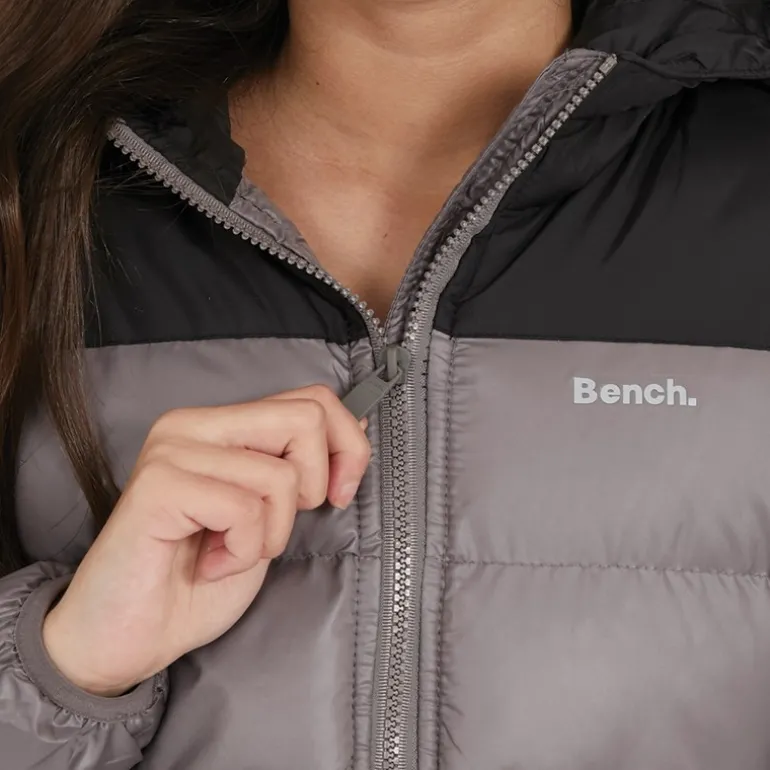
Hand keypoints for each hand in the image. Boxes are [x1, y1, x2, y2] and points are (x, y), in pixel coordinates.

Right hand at [42, 385, 369, 696]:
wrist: (131, 637)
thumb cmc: (198, 579)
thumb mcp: (269, 516)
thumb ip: (299, 468)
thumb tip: (357, 426)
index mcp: (220, 424)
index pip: (311, 398)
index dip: (346, 445)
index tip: (338, 494)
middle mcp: (193, 424)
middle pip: (305, 418)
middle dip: (314, 485)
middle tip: (275, 528)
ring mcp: (173, 450)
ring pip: (280, 475)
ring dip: (270, 533)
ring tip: (230, 551)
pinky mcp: (160, 485)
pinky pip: (245, 508)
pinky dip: (243, 551)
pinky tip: (210, 564)